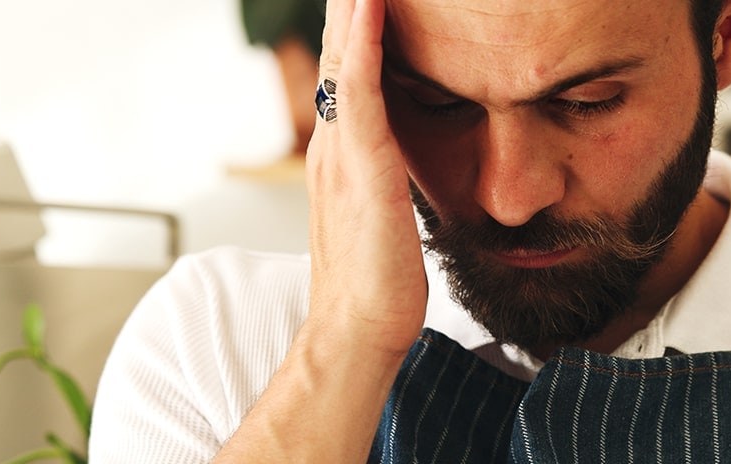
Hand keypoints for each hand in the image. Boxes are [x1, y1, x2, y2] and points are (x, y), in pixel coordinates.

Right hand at [213, 1, 426, 459]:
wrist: (358, 332)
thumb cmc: (375, 283)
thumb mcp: (381, 212)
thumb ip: (382, 177)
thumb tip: (398, 159)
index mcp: (338, 152)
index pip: (346, 71)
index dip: (354, 25)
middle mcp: (332, 143)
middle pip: (336, 52)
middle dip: (345, 5)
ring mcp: (341, 153)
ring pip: (344, 60)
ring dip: (352, 9)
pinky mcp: (363, 169)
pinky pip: (362, 93)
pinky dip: (366, 45)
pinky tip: (372, 5)